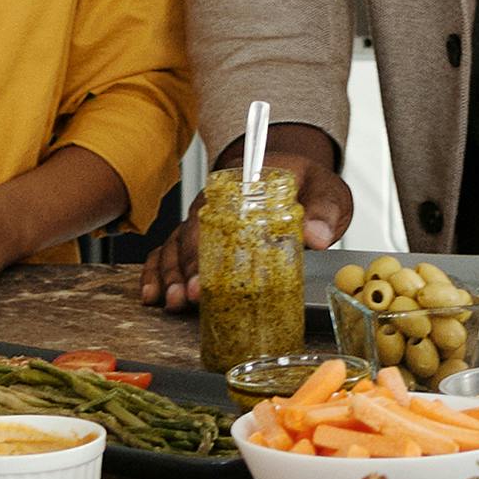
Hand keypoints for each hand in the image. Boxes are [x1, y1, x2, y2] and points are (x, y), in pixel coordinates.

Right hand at [133, 127, 349, 306]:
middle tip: (190, 297)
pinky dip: (157, 272)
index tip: (203, 276)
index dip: (204, 247)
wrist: (298, 177)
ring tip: (172, 302)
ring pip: (174, 246)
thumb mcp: (326, 189)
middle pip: (190, 236)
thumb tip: (317, 235)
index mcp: (241, 187)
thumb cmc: (307, 182)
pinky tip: (153, 295)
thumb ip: (323, 209)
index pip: (214, 216)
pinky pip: (169, 252)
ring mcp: (204, 222)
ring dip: (169, 275)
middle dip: (185, 270)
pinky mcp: (200, 239)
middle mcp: (216, 204)